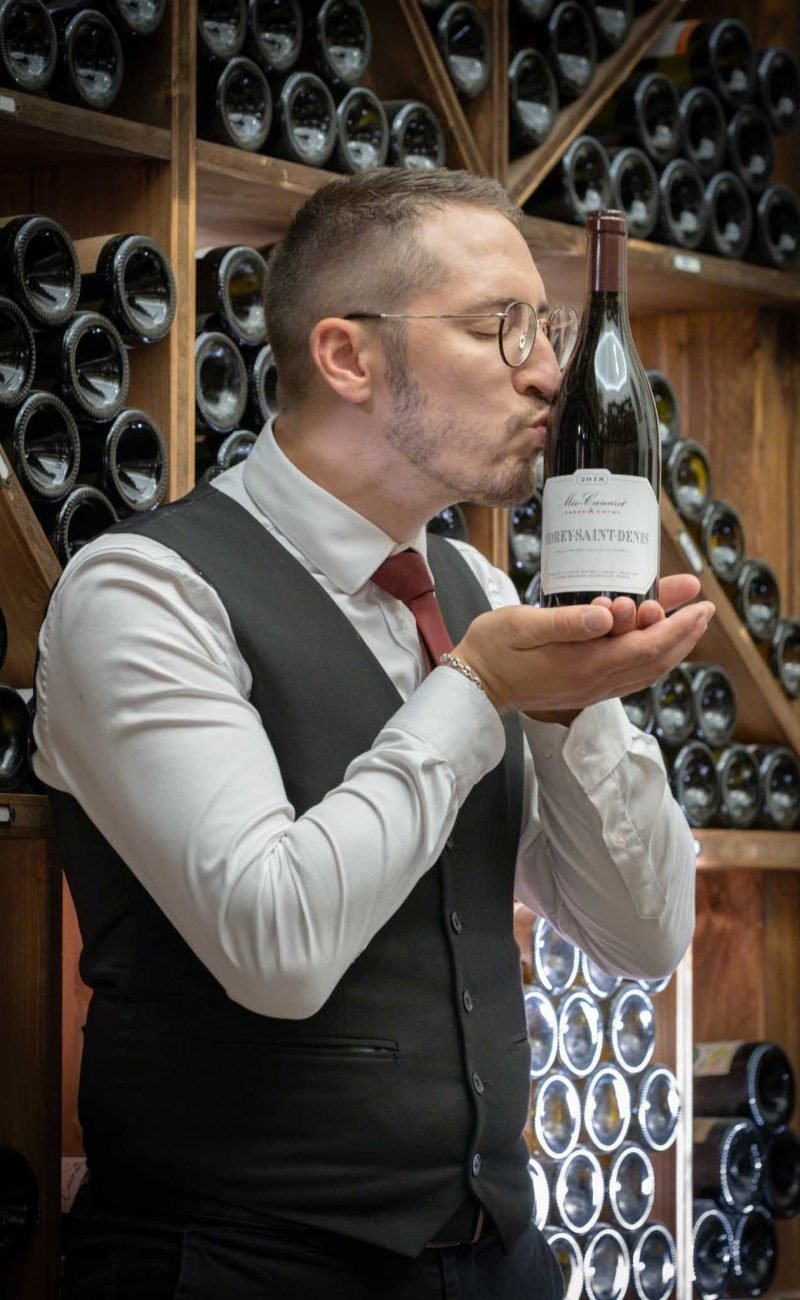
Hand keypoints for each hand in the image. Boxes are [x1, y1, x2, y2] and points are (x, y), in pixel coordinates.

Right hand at [451, 576, 714, 716]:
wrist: (473, 686)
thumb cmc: (492, 649)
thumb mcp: (522, 625)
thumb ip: (567, 621)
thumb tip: (608, 615)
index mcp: (583, 664)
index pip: (646, 647)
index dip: (677, 625)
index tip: (697, 602)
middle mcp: (594, 682)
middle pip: (655, 660)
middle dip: (684, 633)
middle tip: (701, 607)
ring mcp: (591, 688)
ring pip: (646, 670)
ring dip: (672, 646)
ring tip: (688, 622)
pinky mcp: (584, 688)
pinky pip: (630, 676)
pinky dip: (651, 657)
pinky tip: (653, 641)